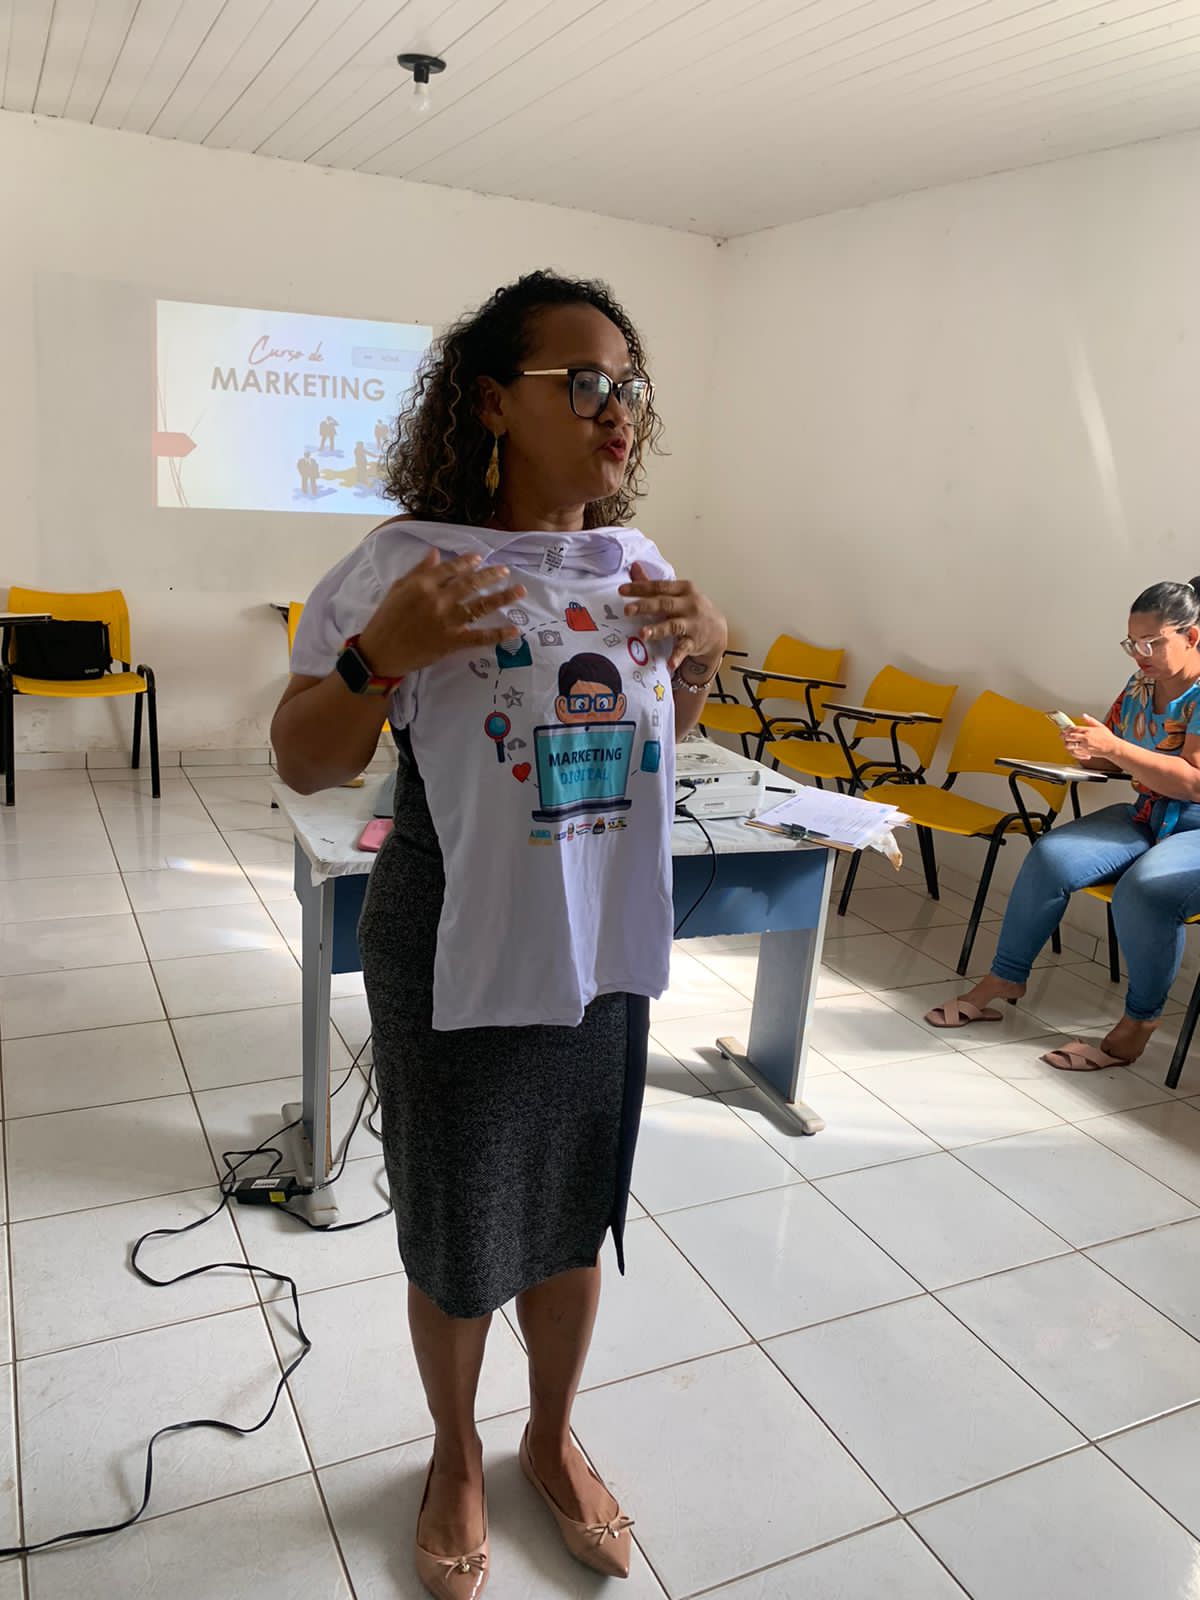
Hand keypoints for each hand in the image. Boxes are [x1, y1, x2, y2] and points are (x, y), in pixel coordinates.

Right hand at [357, 551, 525, 677]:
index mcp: (423, 584)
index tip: (480, 558)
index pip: (451, 568)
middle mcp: (438, 599)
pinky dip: (497, 635)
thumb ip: (419, 571)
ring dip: (502, 598)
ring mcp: (447, 621)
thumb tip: (435, 553)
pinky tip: (514, 631)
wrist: (381, 652)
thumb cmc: (386, 619)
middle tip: (506, 571)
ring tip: (519, 591)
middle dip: (491, 575)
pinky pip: (479, 637)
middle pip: (470, 583)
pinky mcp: (452, 642)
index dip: (467, 562)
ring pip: (480, 606)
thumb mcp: (398, 588)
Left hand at [619, 562, 728, 674]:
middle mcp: (690, 604)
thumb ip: (654, 584)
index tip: (622, 590)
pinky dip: (677, 657)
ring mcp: (693, 623)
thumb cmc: (691, 609)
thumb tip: (634, 567)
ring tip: (642, 634)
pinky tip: (669, 664)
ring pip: (673, 626)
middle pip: (665, 604)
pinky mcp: (695, 641)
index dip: (640, 587)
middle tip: (627, 610)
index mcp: (684, 589)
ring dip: (658, 630)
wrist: (717, 630)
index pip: (659, 586)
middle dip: (645, 606)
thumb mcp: (677, 594)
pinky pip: (684, 649)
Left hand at [1061, 713, 1120, 762]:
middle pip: (1070, 737)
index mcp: (1088, 731)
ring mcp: (1085, 746)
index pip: (1074, 729)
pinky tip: (1073, 750)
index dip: (1067, 729)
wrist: (1112, 748)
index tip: (1064, 730)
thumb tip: (1084, 716)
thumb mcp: (1100, 726)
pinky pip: (1075, 753)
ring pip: (1070, 746)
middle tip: (1062, 736)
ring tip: (1067, 743)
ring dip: (1067, 744)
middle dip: (1064, 736)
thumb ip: (1090, 720)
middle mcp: (1085, 738)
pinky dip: (1072, 752)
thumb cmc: (1108, 738)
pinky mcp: (1085, 752)